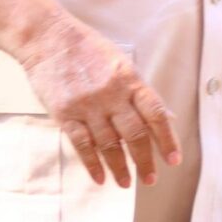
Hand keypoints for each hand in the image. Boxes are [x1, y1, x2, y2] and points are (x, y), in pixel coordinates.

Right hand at [16, 11, 181, 187]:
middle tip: (150, 179)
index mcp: (129, 79)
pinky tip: (100, 177)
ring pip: (109, 144)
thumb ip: (140, 91)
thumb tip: (165, 116)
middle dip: (145, 161)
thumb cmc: (86, 48)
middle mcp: (112, 94)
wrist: (47, 37)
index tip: (173, 159)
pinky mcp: (65, 113)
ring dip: (120, 168)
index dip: (167, 139)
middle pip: (135, 134)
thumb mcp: (120, 62)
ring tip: (126, 183)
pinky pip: (82, 144)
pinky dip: (92, 164)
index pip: (155, 113)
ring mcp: (87, 105)